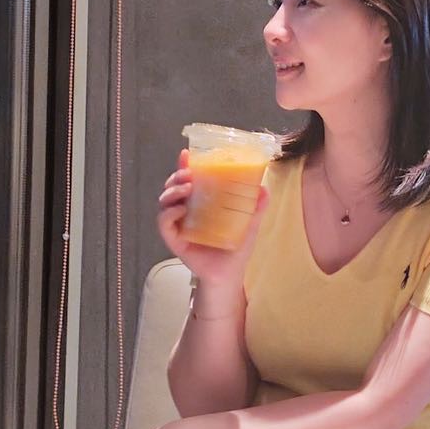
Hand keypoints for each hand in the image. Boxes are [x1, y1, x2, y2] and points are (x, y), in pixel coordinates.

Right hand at [157, 149, 268, 289]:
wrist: (229, 274)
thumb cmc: (235, 247)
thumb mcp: (248, 224)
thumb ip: (256, 207)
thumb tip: (265, 188)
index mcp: (200, 202)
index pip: (189, 180)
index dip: (185, 165)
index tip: (187, 154)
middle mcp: (185, 210)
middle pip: (173, 187)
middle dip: (177, 176)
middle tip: (189, 174)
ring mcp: (178, 224)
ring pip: (165, 201)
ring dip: (173, 191)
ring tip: (187, 188)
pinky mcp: (174, 239)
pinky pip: (164, 223)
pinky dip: (169, 213)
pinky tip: (181, 209)